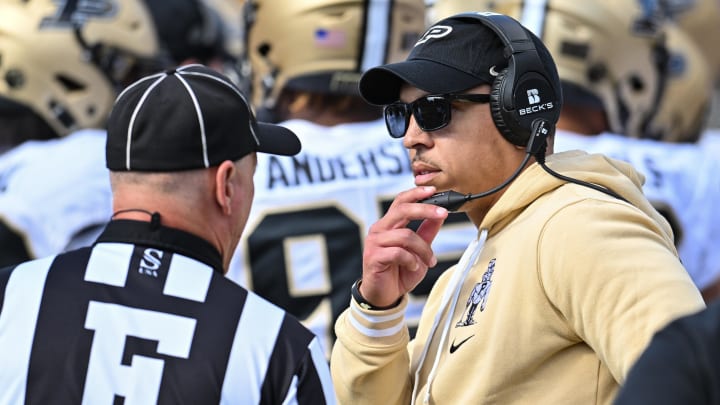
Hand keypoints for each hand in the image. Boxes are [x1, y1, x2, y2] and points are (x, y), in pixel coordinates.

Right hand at [359, 186, 447, 307]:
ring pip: (405, 235)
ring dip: (423, 249)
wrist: (385, 296)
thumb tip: (439, 216)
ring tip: (428, 261)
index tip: (433, 190)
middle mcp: (379, 230)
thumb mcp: (419, 251)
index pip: (400, 201)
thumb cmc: (399, 273)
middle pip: (402, 210)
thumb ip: (426, 233)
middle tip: (443, 213)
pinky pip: (398, 252)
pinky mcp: (373, 257)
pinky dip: (411, 260)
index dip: (416, 194)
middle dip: (425, 209)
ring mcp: (375, 243)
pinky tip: (413, 266)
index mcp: (388, 225)